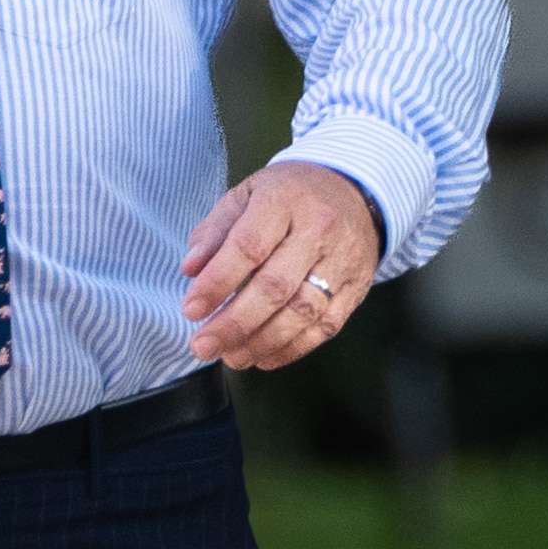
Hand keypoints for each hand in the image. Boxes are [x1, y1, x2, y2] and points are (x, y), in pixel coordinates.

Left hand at [180, 161, 382, 370]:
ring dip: (261, 341)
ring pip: (302, 312)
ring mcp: (342, 261)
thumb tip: (190, 269)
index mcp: (285, 200)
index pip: (248, 247)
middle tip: (203, 345)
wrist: (353, 191)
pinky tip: (262, 357)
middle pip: (275, 287)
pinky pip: (325, 327)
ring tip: (231, 356)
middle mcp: (319, 230)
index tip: (191, 309)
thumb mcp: (246, 196)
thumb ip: (215, 232)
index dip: (217, 283)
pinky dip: (292, 349)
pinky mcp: (357, 288)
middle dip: (234, 323)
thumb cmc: (289, 197)